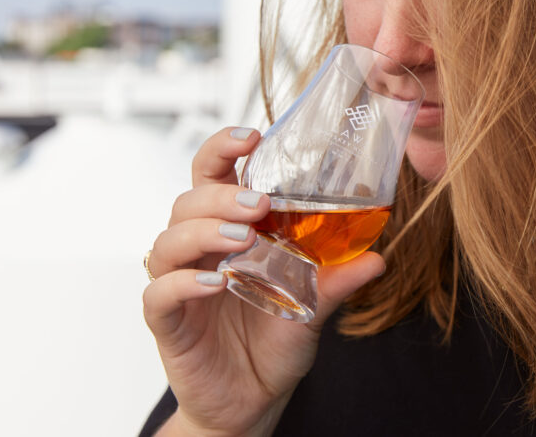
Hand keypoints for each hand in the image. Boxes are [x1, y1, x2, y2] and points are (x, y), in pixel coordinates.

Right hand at [142, 127, 385, 435]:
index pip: (212, 176)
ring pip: (166, 241)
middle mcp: (200, 250)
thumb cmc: (275, 341)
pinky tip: (215, 282)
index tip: (251, 136)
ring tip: (242, 238)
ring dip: (202, 231)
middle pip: (187, 201)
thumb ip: (338, 281)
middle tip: (257, 204)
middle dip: (219, 194)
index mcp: (230, 231)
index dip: (222, 149)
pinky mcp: (168, 324)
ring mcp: (179, 285)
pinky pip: (158, 294)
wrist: (254, 400)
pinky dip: (182, 283)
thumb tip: (377, 257)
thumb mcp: (314, 306)